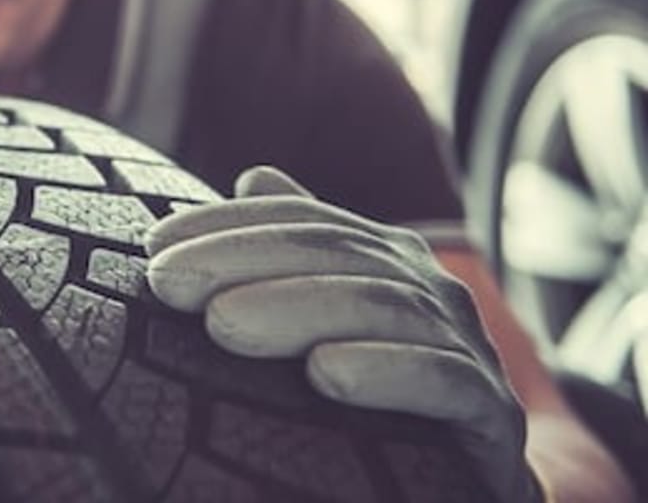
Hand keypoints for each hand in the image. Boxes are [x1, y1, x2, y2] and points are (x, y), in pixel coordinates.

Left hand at [145, 166, 540, 502]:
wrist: (467, 489)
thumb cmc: (378, 401)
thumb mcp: (328, 322)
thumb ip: (295, 252)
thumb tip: (255, 175)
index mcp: (388, 259)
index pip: (302, 223)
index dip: (228, 225)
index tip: (153, 248)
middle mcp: (432, 290)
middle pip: (334, 254)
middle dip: (242, 261)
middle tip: (167, 283)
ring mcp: (471, 347)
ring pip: (380, 308)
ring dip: (297, 309)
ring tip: (222, 324)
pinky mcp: (495, 415)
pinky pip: (444, 380)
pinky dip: (385, 371)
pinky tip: (326, 374)